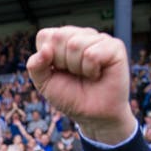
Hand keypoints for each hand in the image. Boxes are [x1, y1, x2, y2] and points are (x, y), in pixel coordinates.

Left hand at [27, 26, 135, 143]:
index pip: (45, 36)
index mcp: (62, 39)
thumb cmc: (70, 96)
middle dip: (61, 62)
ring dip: (76, 68)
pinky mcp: (115, 47)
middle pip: (59, 36)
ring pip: (75, 44)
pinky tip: (97, 74)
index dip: (46, 58)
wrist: (93, 115)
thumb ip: (35, 66)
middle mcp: (81, 35)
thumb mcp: (44, 83)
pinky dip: (90, 70)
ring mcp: (98, 38)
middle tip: (73, 74)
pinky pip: (92, 53)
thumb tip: (45, 49)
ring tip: (86, 75)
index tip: (57, 71)